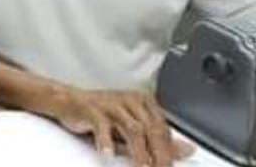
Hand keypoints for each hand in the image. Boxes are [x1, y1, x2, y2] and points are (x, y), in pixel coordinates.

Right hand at [48, 88, 193, 166]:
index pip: (163, 130)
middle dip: (160, 155)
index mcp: (144, 102)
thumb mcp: (131, 131)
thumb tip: (187, 151)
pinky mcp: (93, 108)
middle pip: (152, 130)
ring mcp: (112, 104)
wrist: (68, 101)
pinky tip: (108, 154)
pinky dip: (106, 141)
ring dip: (140, 153)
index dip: (169, 152)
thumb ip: (156, 142)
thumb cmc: (103, 116)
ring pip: (132, 129)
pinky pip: (102, 125)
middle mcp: (130, 100)